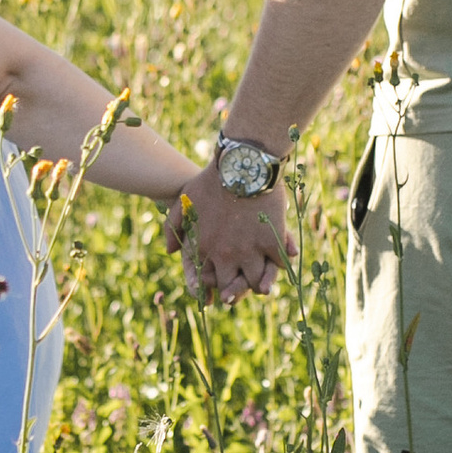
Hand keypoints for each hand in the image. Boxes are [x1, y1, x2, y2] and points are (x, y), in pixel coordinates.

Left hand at [163, 164, 290, 299]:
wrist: (241, 163)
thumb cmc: (211, 179)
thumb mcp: (185, 201)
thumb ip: (173, 227)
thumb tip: (170, 251)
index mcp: (204, 248)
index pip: (207, 281)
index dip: (214, 283)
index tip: (221, 279)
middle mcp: (225, 255)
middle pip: (233, 288)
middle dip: (237, 289)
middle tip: (243, 285)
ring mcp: (250, 251)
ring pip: (257, 283)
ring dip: (261, 282)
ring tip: (264, 279)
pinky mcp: (272, 242)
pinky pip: (278, 265)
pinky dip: (280, 263)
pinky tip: (281, 257)